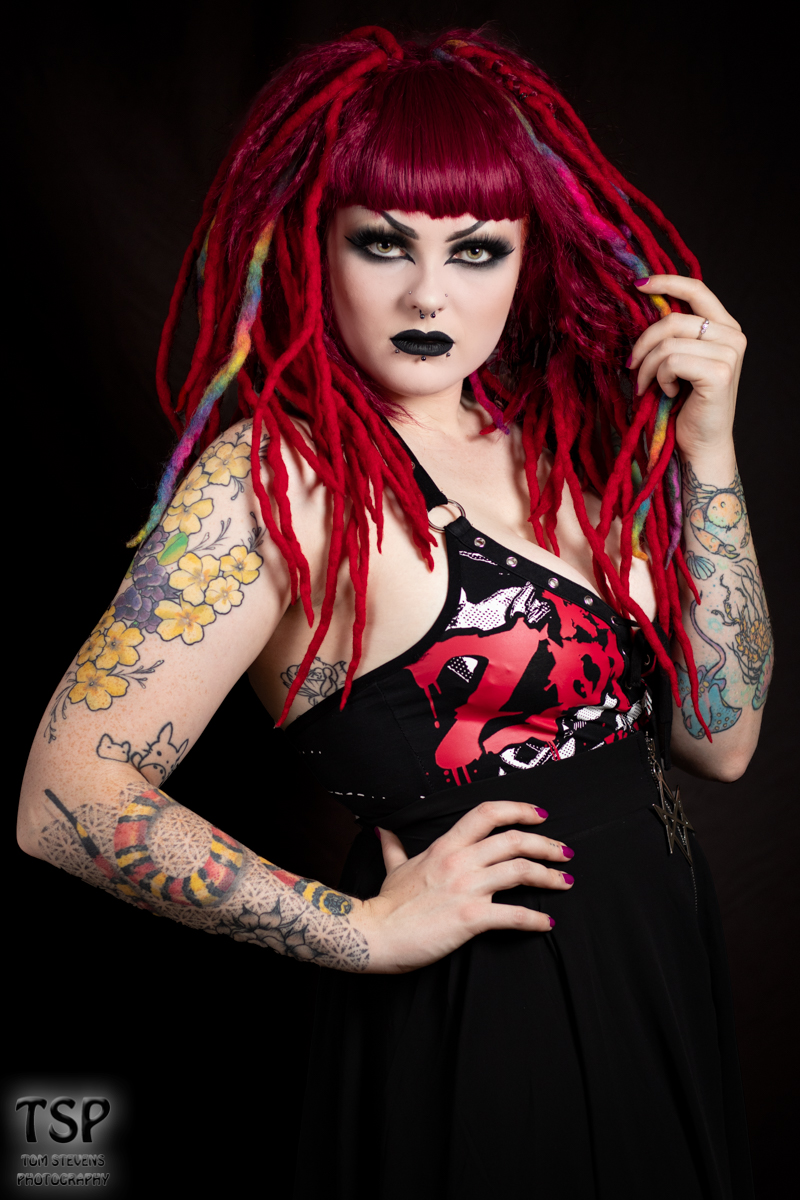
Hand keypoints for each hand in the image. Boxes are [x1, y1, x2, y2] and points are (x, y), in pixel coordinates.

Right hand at [352, 801, 573, 973]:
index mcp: (446, 845)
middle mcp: (460, 861)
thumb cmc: (388, 904)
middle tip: (564, 852)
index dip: (518, 809)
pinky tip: (547, 922)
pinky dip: (535, 919)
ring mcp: (466, 888)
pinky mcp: (470, 918)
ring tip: (565, 881)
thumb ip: (395, 847)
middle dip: (546, 844)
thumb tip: (384, 830)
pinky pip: (513, 915)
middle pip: (514, 840)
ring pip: (520, 871)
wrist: (375, 934)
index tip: (540, 815)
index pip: (488, 813)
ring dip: (549, 876)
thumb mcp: (394, 867)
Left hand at [629, 276, 745, 455]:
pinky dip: (660, 379)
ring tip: (647, 386)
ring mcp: (729, 354)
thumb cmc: (685, 405)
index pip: (697, 289)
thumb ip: (672, 334)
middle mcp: (732, 336)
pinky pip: (671, 362)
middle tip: (631, 367)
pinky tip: (669, 393)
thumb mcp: (678, 360)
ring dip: (647, 367)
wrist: (701, 443)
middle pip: (672, 319)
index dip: (666, 282)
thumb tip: (642, 305)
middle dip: (643, 344)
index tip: (637, 285)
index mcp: (724, 327)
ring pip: (667, 343)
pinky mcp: (719, 373)